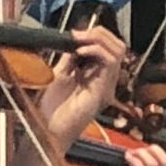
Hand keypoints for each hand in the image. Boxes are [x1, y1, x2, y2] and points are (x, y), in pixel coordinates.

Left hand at [36, 25, 125, 145]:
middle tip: (79, 34)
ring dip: (98, 40)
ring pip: (117, 51)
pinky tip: (80, 52)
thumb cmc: (50, 111)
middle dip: (99, 34)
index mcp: (97, 77)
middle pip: (118, 46)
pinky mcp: (102, 93)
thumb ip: (70, 59)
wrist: (46, 131)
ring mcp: (106, 88)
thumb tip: (76, 40)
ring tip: (79, 40)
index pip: (109, 48)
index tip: (75, 33)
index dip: (95, 35)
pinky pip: (109, 64)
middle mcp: (106, 82)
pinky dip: (96, 51)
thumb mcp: (59, 75)